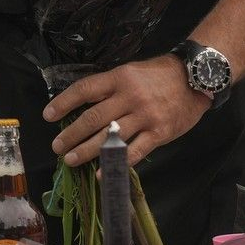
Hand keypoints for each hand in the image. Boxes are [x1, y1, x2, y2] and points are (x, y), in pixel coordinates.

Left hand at [43, 55, 210, 166]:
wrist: (196, 78)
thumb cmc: (159, 75)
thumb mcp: (131, 72)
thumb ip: (110, 88)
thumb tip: (83, 106)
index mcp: (119, 78)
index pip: (85, 90)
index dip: (64, 103)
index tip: (48, 116)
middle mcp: (129, 97)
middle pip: (93, 118)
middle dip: (71, 134)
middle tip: (57, 146)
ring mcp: (144, 116)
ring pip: (109, 137)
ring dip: (86, 150)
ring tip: (70, 160)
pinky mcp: (158, 133)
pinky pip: (133, 152)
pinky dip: (114, 163)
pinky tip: (100, 172)